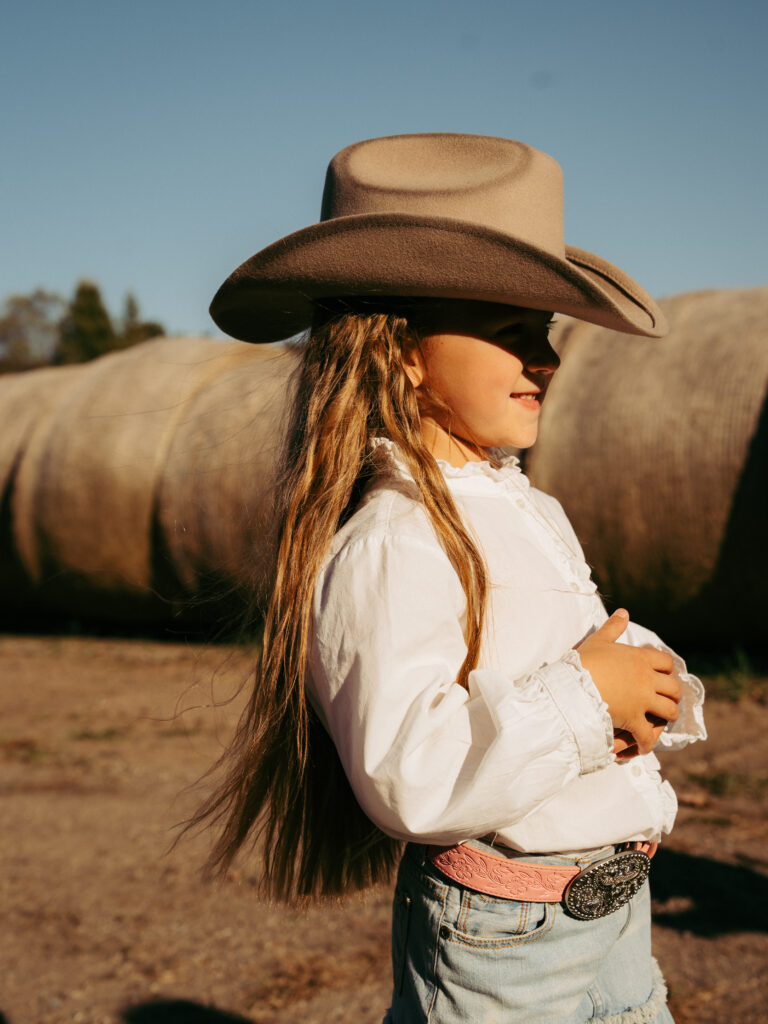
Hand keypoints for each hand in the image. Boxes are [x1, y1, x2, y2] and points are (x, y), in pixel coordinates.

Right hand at [577, 609, 680, 754]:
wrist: (571, 684)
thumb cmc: (583, 662)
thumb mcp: (598, 641)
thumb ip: (613, 627)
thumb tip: (624, 612)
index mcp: (640, 659)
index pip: (666, 663)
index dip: (667, 670)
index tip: (662, 676)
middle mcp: (647, 679)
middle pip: (673, 689)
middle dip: (672, 696)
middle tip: (667, 700)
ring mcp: (642, 701)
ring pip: (669, 711)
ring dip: (666, 717)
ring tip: (659, 721)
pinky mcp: (634, 720)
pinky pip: (648, 735)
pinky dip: (647, 742)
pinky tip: (642, 745)